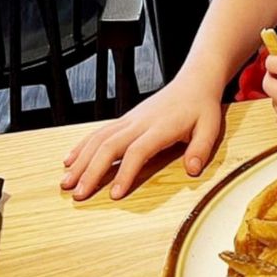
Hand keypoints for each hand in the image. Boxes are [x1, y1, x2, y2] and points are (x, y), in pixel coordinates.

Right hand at [60, 76, 221, 200]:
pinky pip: (98, 132)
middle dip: (91, 171)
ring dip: (81, 161)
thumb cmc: (201, 107)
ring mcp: (129, 119)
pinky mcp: (125, 118)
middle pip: (109, 146)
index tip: (114, 194)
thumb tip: (192, 170)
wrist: (193, 82)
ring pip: (98, 139)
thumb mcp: (210, 127)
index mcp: (160, 127)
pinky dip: (82, 146)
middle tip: (78, 194)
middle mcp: (140, 122)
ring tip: (66, 182)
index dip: (125, 173)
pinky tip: (70, 160)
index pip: (137, 151)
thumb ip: (201, 149)